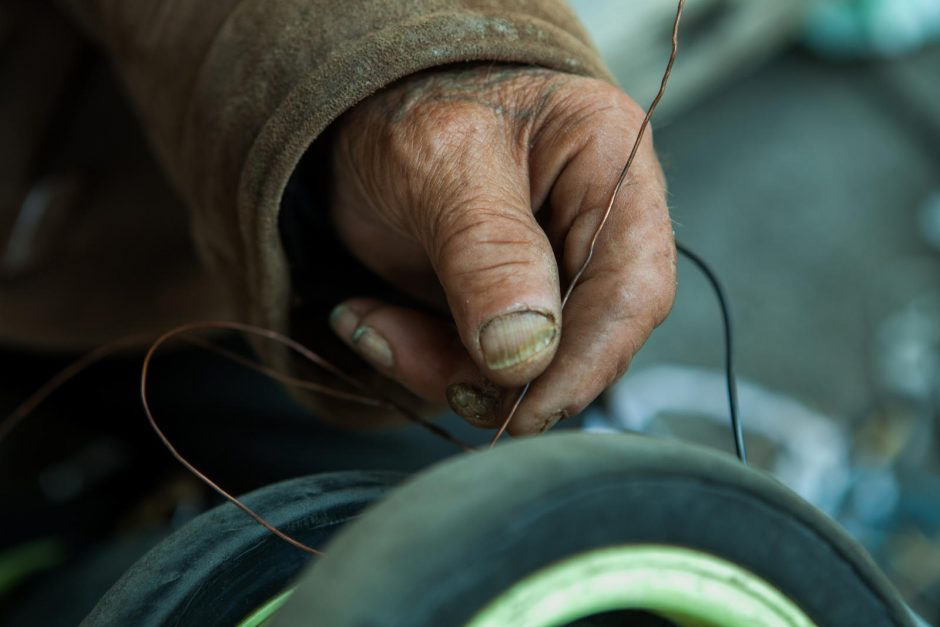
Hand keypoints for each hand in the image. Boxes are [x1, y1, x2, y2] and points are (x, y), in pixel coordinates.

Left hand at [326, 64, 674, 434]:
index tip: (527, 411)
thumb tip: (527, 352)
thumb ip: (487, 252)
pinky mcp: (510, 308)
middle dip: (499, 372)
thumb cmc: (408, 108)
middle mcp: (595, 225)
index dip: (588, 361)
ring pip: (528, 368)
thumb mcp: (440, 164)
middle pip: (585, 339)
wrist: (359, 119)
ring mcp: (553, 272)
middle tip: (417, 360)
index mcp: (609, 163)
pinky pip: (482, 367)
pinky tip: (371, 320)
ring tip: (373, 324)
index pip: (632, 285)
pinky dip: (423, 362)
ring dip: (444, 369)